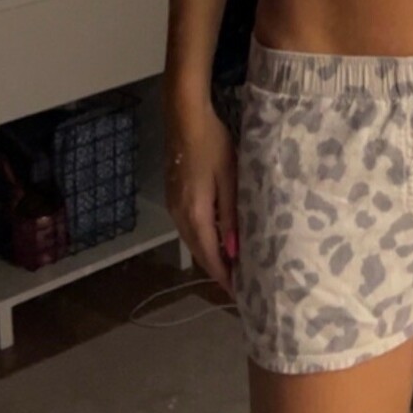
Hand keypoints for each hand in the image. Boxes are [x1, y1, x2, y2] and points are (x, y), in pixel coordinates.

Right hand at [164, 97, 238, 298]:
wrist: (185, 119)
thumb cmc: (213, 145)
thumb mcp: (229, 178)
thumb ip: (230, 215)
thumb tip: (234, 251)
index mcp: (194, 214)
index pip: (209, 255)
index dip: (223, 276)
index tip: (239, 293)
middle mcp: (179, 216)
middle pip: (198, 252)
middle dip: (217, 269)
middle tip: (239, 284)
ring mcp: (173, 206)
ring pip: (192, 241)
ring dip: (209, 255)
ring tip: (231, 265)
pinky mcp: (173, 196)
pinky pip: (189, 228)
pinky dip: (202, 240)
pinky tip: (215, 238)